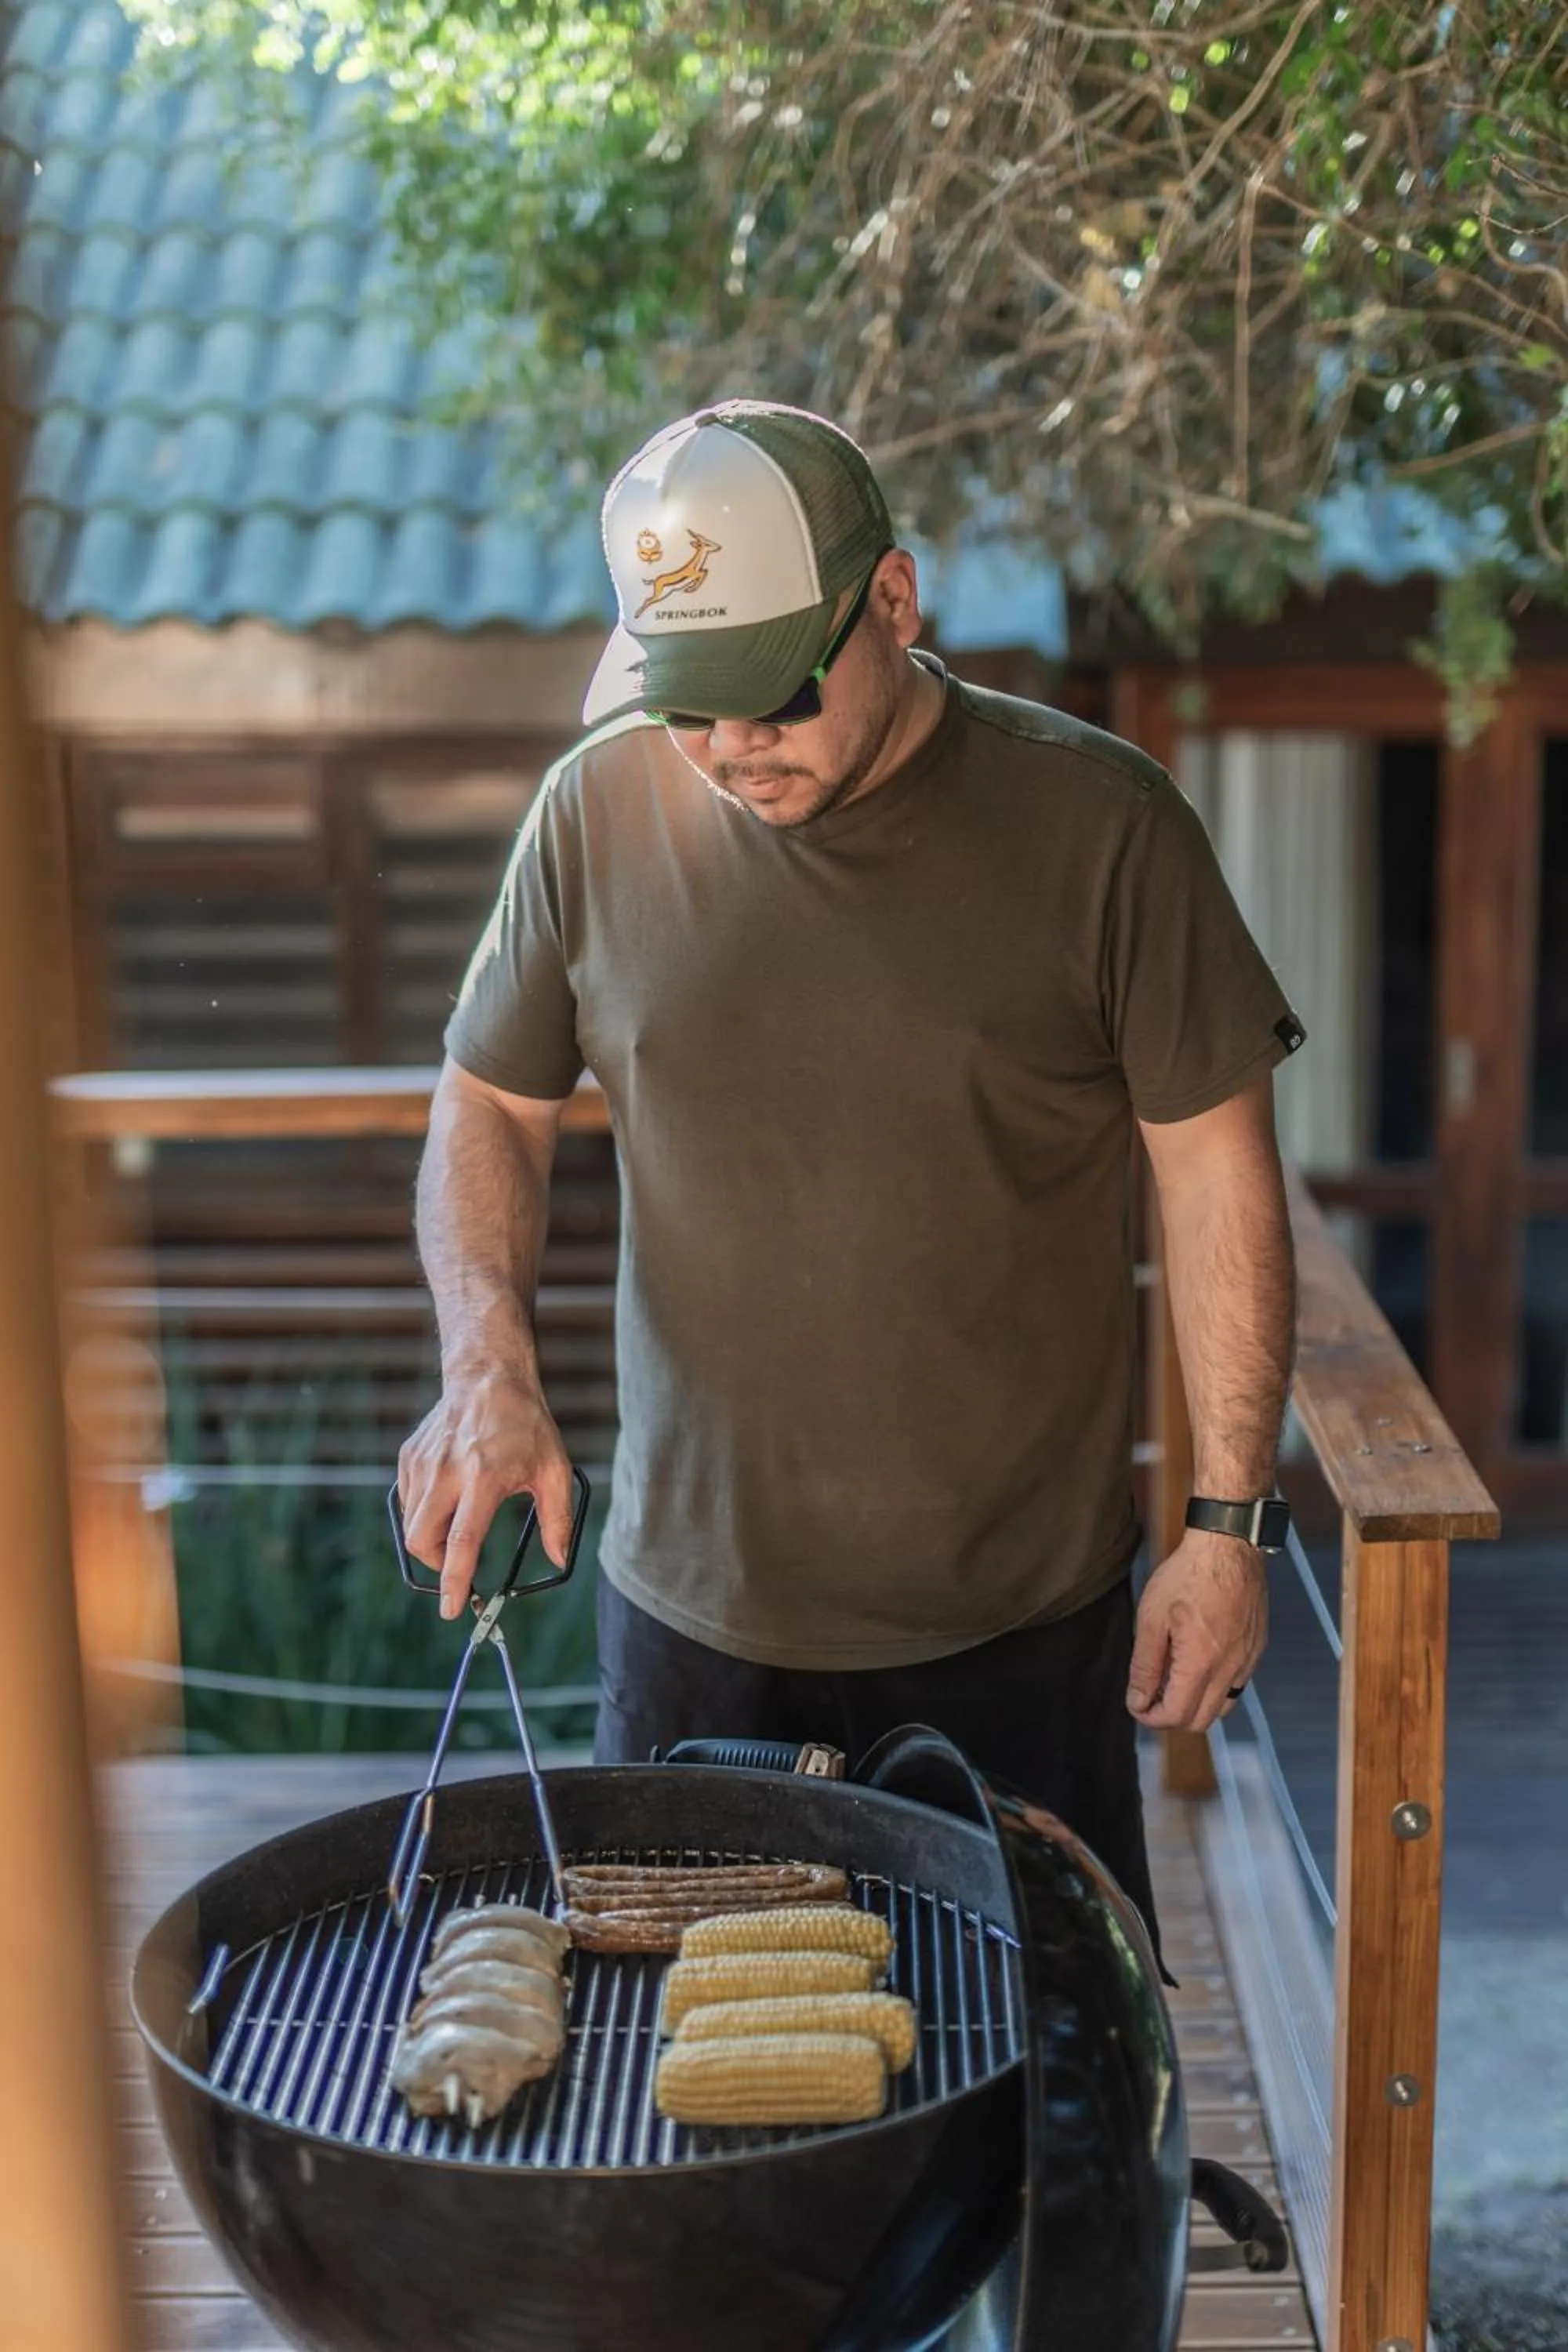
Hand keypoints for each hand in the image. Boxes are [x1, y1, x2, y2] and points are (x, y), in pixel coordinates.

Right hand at [397, 1367, 575, 1619]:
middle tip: (459, 1568)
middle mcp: (447, 1472)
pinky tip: (448, 1500)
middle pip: (422, 1542)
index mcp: (484, 1478)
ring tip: (458, 1528)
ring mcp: (423, 1464)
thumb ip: (557, 1518)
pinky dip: (423, 1515)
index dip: (454, 1582)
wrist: (488, 1377)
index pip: (461, 1543)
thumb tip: (560, 1560)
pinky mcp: (409, 1458)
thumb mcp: (554, 1469)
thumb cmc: (526, 1425)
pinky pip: (408, 1502)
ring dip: (430, 1542)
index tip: (452, 1609)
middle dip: (437, 1568)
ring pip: (410, 1525)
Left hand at [1126, 1530, 1267, 1731]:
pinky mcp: (1256, 1649)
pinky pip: (1238, 1684)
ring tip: (1174, 1680)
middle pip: (1201, 1720)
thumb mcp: (1153, 1618)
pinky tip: (1198, 1663)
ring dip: (1196, 1704)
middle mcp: (1230, 1670)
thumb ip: (1145, 1665)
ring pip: (1223, 1707)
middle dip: (1172, 1716)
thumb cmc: (1187, 1576)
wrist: (1229, 1547)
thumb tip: (1138, 1701)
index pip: (1177, 1715)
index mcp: (1201, 1664)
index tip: (1137, 1705)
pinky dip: (1215, 1687)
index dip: (1152, 1718)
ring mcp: (1248, 1660)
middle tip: (1152, 1696)